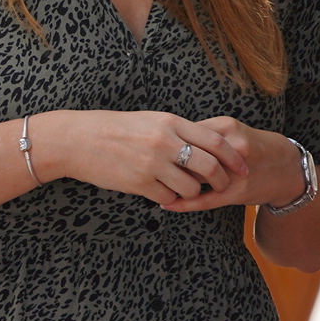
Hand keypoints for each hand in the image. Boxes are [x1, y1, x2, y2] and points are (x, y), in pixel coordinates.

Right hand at [37, 110, 247, 205]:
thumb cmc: (112, 128)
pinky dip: (169, 199)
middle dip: (221, 181)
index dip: (233, 157)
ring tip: (183, 190)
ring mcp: (152, 163)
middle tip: (223, 187)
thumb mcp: (148, 120)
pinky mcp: (139, 183)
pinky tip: (161, 194)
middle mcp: (164, 141)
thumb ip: (175, 131)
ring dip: (192, 193)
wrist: (77, 139)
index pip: (215, 140)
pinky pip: (168, 198)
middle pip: (209, 166)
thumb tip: (203, 146)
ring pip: (191, 187)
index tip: (242, 167)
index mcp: (169, 122)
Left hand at [161, 117, 305, 212]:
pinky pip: (204, 200)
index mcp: (225, 128)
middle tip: (150, 166)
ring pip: (195, 177)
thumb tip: (169, 138)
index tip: (151, 145)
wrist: (286, 168)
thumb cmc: (252, 146)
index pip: (186, 134)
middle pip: (188, 155)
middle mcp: (230, 148)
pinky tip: (167, 204)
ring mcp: (234, 172)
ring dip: (174, 182)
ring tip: (154, 184)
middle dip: (169, 162)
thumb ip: (202, 133)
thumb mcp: (230, 130)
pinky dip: (184, 203)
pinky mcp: (236, 192)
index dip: (168, 142)